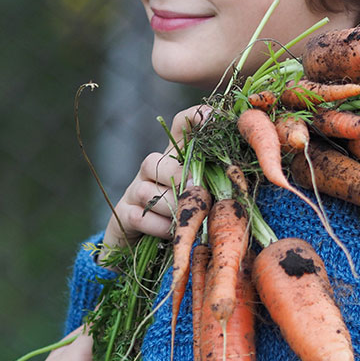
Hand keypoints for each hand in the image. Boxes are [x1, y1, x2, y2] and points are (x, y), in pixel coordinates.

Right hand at [100, 104, 210, 257]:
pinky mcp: (124, 213)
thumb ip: (215, 184)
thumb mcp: (202, 196)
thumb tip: (235, 180)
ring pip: (148, 192)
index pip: (180, 126)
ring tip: (186, 219)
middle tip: (197, 192)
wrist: (143, 244)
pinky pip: (140, 216)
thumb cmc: (182, 216)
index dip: (194, 117)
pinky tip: (171, 233)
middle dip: (179, 178)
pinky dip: (159, 227)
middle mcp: (152, 169)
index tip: (211, 116)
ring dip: (171, 208)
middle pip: (156, 160)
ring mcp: (135, 190)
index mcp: (176, 159)